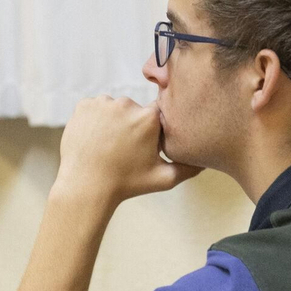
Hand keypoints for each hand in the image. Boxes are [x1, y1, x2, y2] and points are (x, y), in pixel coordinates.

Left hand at [54, 96, 200, 205]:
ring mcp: (103, 103)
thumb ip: (188, 168)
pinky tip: (95, 138)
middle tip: (124, 149)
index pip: (158, 113)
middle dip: (132, 125)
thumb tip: (206, 161)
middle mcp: (127, 104)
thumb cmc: (126, 184)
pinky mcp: (84, 105)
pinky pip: (95, 107)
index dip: (153, 128)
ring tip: (108, 145)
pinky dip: (95, 119)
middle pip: (135, 110)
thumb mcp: (163, 179)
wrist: (86, 187)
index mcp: (149, 118)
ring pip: (114, 108)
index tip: (146, 142)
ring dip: (113, 121)